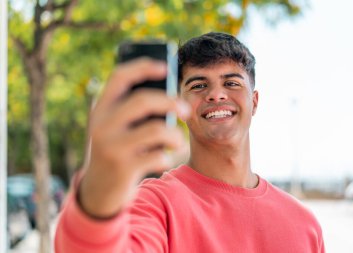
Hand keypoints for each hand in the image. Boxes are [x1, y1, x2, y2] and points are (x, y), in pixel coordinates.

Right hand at [78, 58, 189, 217]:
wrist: (98, 190)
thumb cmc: (116, 150)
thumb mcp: (116, 128)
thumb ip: (133, 112)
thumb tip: (170, 95)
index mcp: (100, 109)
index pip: (120, 77)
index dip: (143, 66)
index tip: (165, 66)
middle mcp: (102, 124)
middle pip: (143, 100)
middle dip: (171, 102)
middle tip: (186, 109)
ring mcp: (112, 146)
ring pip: (157, 129)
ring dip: (175, 135)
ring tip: (177, 142)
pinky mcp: (124, 168)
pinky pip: (159, 155)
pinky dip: (167, 157)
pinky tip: (164, 159)